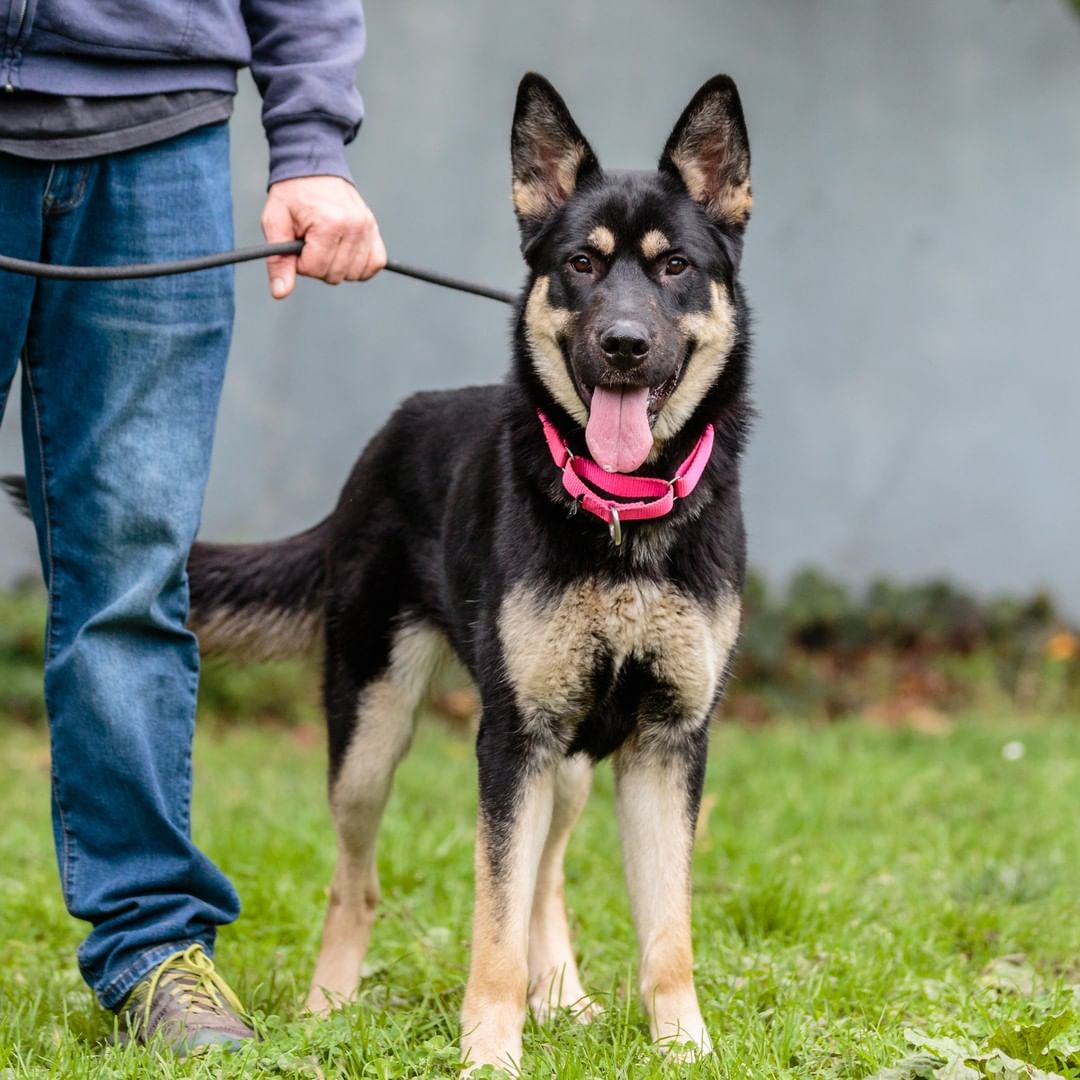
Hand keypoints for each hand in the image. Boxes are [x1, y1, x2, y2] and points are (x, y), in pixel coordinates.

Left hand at [260, 176, 386, 298]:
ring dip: (337, 266)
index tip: (297, 243)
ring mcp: (367, 228)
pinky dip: (359, 266)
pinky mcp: (374, 230)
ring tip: (326, 244)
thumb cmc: (292, 195)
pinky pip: (374, 264)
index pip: (316, 268)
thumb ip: (278, 261)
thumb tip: (280, 293)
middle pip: (335, 274)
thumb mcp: (275, 223)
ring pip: (354, 274)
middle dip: (318, 265)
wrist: (312, 166)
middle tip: (310, 242)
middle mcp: (354, 227)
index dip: (300, 263)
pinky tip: (345, 253)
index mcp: (329, 224)